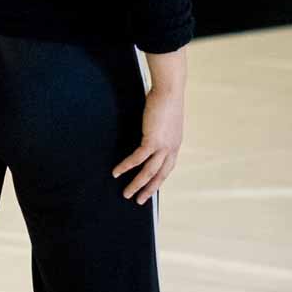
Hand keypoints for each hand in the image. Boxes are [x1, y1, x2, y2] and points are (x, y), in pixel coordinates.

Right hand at [112, 87, 183, 203]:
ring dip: (137, 184)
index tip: (150, 188)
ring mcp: (163, 146)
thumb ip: (158, 129)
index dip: (158, 179)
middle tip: (139, 201)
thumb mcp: (164, 119)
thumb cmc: (165, 99)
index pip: (167, 167)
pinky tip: (116, 172)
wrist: (169, 90)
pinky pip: (137, 159)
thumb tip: (149, 130)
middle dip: (149, 189)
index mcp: (175, 144)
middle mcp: (171, 148)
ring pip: (149, 172)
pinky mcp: (152, 140)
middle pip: (160, 175)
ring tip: (126, 193)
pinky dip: (126, 166)